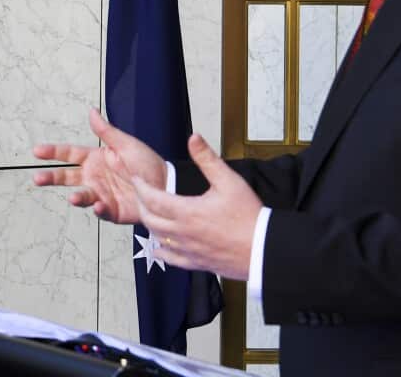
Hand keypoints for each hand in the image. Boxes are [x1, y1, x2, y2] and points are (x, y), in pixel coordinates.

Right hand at [32, 108, 166, 223]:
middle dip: (51, 178)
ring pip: (82, 196)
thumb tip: (91, 110)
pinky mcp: (112, 211)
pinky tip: (99, 205)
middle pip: (67, 177)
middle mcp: (95, 177)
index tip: (37, 151)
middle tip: (37, 179)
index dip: (53, 152)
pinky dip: (99, 209)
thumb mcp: (126, 144)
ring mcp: (102, 195)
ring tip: (73, 198)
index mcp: (96, 159)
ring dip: (77, 197)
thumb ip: (106, 131)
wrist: (167, 186)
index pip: (70, 154)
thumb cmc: (148, 163)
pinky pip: (101, 211)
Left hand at [130, 133, 260, 279]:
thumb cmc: (249, 215)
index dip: (141, 187)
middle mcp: (182, 233)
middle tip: (141, 193)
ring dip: (149, 224)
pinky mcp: (195, 263)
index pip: (152, 198)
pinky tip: (159, 243)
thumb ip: (207, 159)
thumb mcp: (229, 181)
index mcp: (187, 211)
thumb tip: (193, 138)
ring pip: (155, 238)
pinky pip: (168, 258)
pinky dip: (159, 248)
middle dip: (141, 204)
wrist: (264, 249)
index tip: (137, 179)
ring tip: (150, 212)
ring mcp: (187, 250)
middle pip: (148, 218)